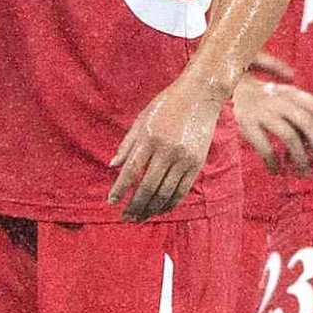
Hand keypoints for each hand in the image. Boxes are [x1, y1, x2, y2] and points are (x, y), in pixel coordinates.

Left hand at [108, 70, 227, 220]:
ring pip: (165, 192)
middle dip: (135, 206)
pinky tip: (160, 210)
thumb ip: (127, 144)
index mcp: (149, 137)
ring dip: (151, 209)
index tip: (111, 202)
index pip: (131, 170)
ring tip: (140, 218)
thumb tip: (112, 166)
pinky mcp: (197, 163)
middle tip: (125, 218)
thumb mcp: (142, 118)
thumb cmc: (167, 104)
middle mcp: (166, 150)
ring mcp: (183, 158)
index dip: (119, 189)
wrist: (201, 94)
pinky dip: (170, 203)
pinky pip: (181, 190)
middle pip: (147, 187)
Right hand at [231, 69, 312, 169]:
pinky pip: (265, 147)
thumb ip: (300, 109)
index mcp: (290, 92)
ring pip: (289, 136)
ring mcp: (262, 111)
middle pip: (306, 122)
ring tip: (303, 173)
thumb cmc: (258, 97)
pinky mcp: (246, 123)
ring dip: (300, 158)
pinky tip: (275, 171)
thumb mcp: (280, 94)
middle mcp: (279, 99)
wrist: (223, 87)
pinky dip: (273, 162)